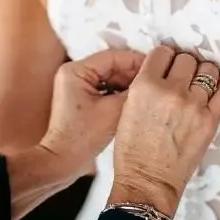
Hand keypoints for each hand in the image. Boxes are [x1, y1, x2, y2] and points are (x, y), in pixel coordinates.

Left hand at [38, 48, 146, 175]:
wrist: (62, 162)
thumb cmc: (82, 138)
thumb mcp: (114, 110)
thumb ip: (134, 90)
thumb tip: (151, 79)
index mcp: (76, 70)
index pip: (114, 56)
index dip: (138, 61)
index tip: (157, 68)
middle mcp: (74, 73)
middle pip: (112, 65)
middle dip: (134, 74)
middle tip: (156, 82)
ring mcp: (77, 85)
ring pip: (111, 76)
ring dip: (128, 84)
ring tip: (148, 92)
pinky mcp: (82, 97)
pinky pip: (106, 87)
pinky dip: (120, 92)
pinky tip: (135, 101)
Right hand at [108, 45, 219, 217]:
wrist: (148, 183)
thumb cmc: (133, 151)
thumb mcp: (128, 109)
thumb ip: (146, 85)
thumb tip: (165, 70)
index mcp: (144, 86)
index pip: (163, 52)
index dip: (166, 58)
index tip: (168, 65)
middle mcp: (170, 91)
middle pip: (187, 59)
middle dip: (185, 66)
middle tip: (183, 77)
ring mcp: (194, 105)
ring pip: (208, 70)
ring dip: (203, 73)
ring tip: (199, 84)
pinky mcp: (211, 120)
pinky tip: (216, 89)